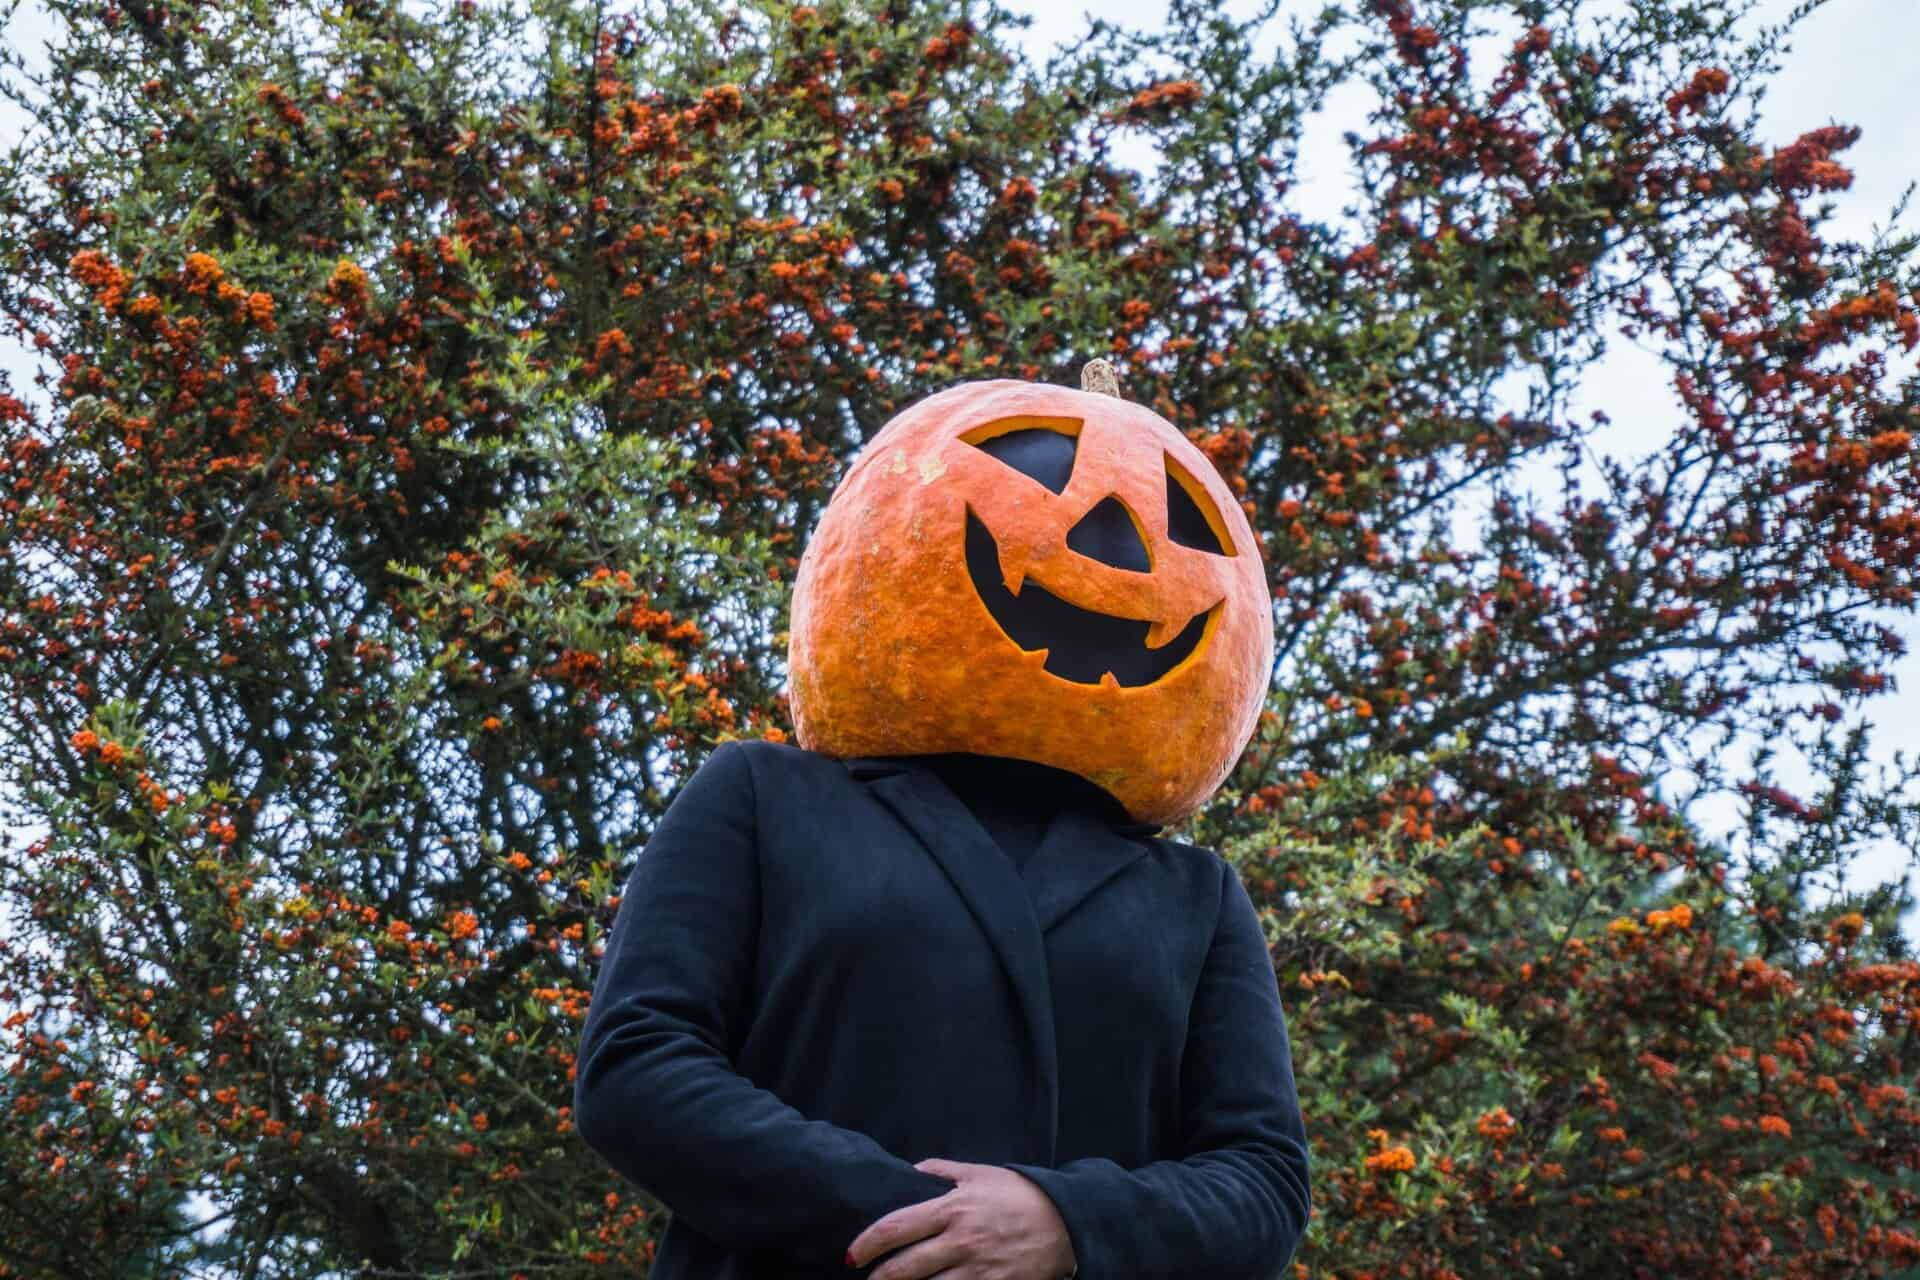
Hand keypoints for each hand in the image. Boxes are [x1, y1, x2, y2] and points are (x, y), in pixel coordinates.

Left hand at [845, 1158, 1076, 1279]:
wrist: (1067, 1221)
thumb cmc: (1020, 1194)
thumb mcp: (981, 1173)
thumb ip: (942, 1170)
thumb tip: (912, 1170)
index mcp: (953, 1207)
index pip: (896, 1227)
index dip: (867, 1244)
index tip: (852, 1255)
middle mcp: (961, 1240)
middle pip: (904, 1268)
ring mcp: (978, 1270)